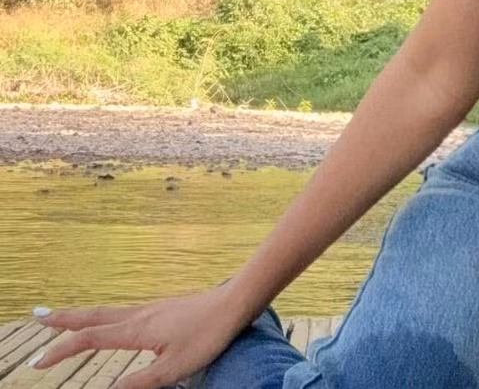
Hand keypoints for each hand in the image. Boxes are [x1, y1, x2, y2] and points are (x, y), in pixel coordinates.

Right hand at [29, 285, 252, 388]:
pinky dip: (104, 317)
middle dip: (64, 320)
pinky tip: (110, 322)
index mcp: (136, 330)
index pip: (89, 339)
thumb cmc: (208, 335)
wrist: (236, 302)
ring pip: (107, 312)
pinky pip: (122, 313)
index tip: (37, 363)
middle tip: (38, 318)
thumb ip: (139, 382)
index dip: (61, 351)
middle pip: (93, 316)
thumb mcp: (173, 369)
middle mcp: (139, 315)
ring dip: (82, 316)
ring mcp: (150, 309)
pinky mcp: (162, 310)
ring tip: (64, 320)